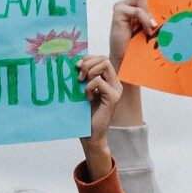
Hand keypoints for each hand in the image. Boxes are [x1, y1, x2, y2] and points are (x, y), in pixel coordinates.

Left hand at [78, 54, 121, 179]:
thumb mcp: (82, 90)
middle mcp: (115, 83)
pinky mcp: (114, 97)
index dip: (88, 58)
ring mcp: (116, 90)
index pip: (102, 58)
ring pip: (105, 65)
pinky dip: (89, 87)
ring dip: (89, 72)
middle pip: (104, 59)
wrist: (90, 134)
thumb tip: (75, 61)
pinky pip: (98, 81)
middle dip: (88, 63)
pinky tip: (88, 98)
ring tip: (82, 84)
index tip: (76, 66)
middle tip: (78, 77)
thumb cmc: (84, 114)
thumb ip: (83, 77)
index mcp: (109, 80)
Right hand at [109, 0, 165, 69]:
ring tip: (152, 29)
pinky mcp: (118, 12)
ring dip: (150, 13)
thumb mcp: (153, 27)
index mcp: (139, 3)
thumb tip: (173, 4)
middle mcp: (129, 1)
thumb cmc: (140, 45)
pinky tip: (147, 30)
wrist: (126, 61)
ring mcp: (122, 5)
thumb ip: (157, 14)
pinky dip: (145, 20)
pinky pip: (138, 10)